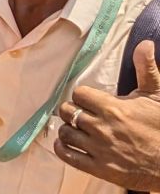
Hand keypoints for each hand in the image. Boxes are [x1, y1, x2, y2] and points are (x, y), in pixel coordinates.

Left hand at [54, 40, 159, 190]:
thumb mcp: (155, 96)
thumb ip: (146, 68)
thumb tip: (145, 43)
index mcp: (113, 108)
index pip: (79, 93)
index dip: (83, 96)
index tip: (89, 100)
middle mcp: (102, 128)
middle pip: (68, 111)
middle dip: (73, 110)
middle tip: (81, 114)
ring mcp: (98, 149)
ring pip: (65, 132)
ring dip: (68, 129)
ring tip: (76, 128)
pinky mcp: (98, 168)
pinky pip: (67, 156)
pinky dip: (62, 148)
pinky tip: (67, 143)